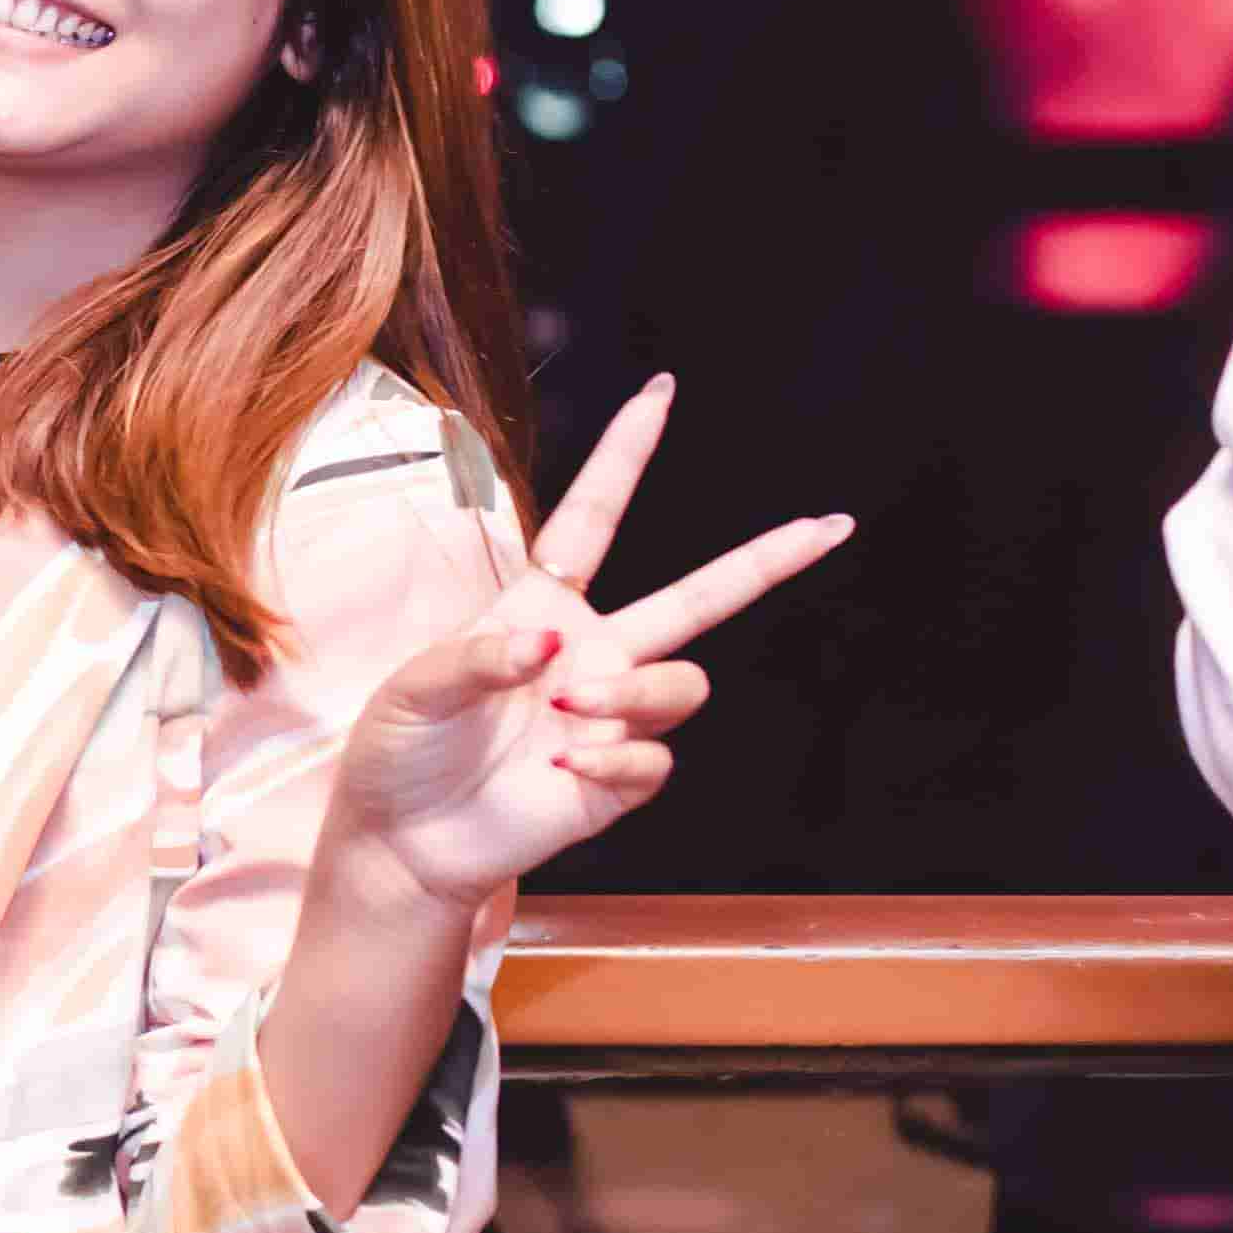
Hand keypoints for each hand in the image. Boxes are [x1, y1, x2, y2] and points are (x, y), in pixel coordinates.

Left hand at [328, 376, 851, 905]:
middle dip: (769, 559)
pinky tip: (564, 764)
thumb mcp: (412, 687)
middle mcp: (591, 653)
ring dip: (633, 693)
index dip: (626, 455)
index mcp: (541, 605)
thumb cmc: (400, 751)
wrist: (404, 841)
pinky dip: (614, 756)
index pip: (596, 518)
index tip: (661, 392)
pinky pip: (656, 756)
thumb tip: (550, 647)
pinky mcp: (619, 778)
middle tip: (831, 523)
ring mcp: (611, 715)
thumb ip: (476, 656)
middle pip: (699, 597)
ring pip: (684, 684)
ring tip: (564, 713)